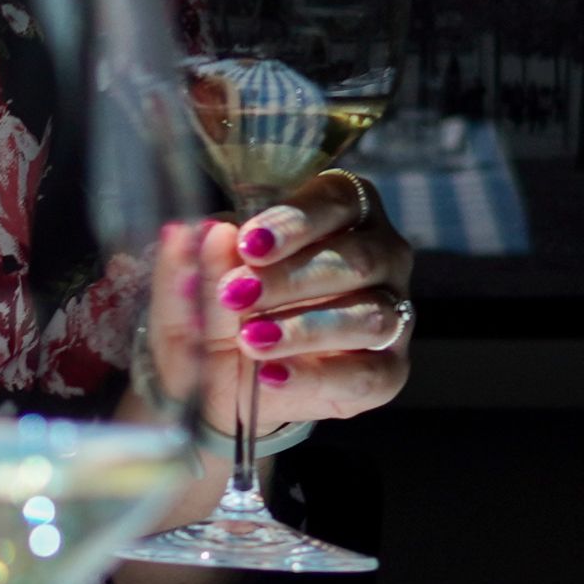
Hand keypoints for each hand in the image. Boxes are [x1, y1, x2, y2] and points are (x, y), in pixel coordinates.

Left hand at [204, 169, 415, 425]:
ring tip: (251, 340)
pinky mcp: (388, 370)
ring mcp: (390, 314)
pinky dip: (316, 376)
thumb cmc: (219, 313)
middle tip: (236, 294)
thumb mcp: (192, 289)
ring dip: (306, 328)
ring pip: (369, 316)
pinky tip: (272, 376)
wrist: (223, 384)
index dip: (296, 220)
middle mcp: (379, 257)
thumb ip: (198, 262)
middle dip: (292, 278)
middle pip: (357, 258)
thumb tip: (212, 233)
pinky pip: (368, 373)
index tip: (248, 243)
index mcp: (340, 213)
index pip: (335, 199)